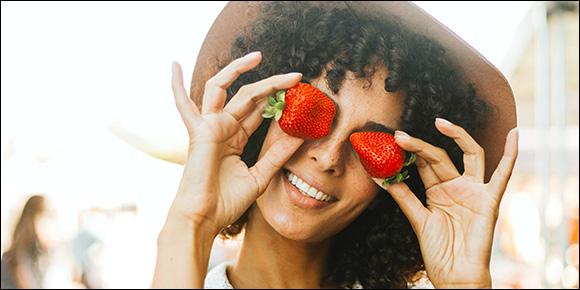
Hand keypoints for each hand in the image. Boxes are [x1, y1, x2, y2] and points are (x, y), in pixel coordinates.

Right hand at [169, 52, 303, 234]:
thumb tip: (300, 136)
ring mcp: (209, 126)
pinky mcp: (199, 131)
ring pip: (225, 88)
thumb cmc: (227, 201)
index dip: (278, 100)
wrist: (205, 218)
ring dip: (240, 69)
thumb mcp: (260, 176)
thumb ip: (277, 155)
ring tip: (259, 56)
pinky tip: (173, 65)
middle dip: (272, 84)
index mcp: (235, 137)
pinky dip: (176, 85)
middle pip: (248, 95)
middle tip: (296, 76)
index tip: (301, 93)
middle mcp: (222, 127)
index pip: (258, 110)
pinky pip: (184, 104)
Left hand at [373, 118, 517, 287]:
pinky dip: (512, 155)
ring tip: (439, 123)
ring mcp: (474, 191)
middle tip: (399, 136)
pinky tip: (515, 135)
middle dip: (420, 146)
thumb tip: (383, 176)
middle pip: (440, 157)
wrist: (455, 276)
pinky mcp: (490, 200)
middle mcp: (456, 187)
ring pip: (468, 155)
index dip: (409, 153)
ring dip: (456, 137)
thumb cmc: (439, 252)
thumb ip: (404, 197)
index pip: (424, 164)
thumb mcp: (418, 220)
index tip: (389, 143)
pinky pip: (503, 175)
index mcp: (438, 191)